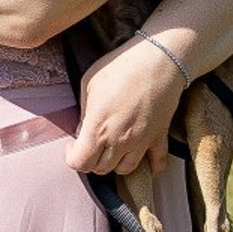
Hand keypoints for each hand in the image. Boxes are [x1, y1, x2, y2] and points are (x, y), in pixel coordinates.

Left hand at [65, 35, 184, 175]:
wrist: (158, 61)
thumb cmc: (120, 67)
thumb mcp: (89, 84)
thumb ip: (84, 112)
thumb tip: (81, 130)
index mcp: (98, 128)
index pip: (81, 163)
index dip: (72, 157)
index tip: (72, 144)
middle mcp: (120, 141)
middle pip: (101, 169)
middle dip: (91, 160)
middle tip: (89, 144)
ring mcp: (142, 142)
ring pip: (125, 170)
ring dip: (114, 163)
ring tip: (109, 148)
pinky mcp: (160, 137)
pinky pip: (157, 164)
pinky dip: (149, 167)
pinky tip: (142, 161)